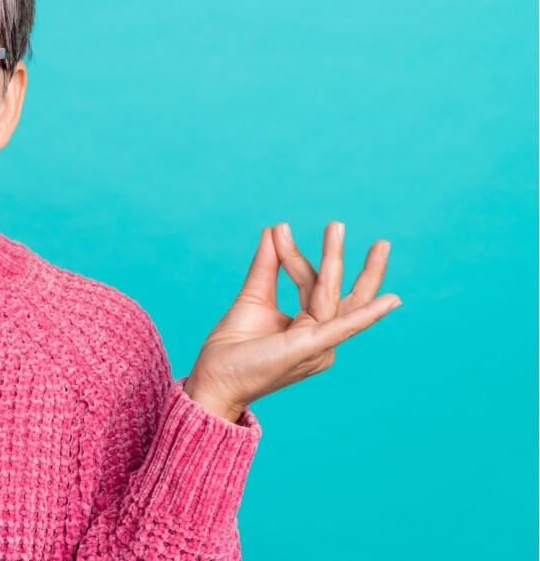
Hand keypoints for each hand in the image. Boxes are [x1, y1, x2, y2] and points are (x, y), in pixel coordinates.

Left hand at [182, 221, 400, 421]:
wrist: (213, 378)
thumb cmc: (233, 347)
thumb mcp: (254, 297)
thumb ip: (268, 265)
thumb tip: (275, 228)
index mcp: (310, 329)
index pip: (311, 284)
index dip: (294, 255)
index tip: (279, 229)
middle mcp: (320, 338)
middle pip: (339, 291)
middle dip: (342, 259)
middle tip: (342, 225)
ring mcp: (318, 345)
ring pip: (330, 295)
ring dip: (332, 260)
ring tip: (336, 227)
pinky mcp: (309, 349)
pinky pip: (342, 329)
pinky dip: (367, 315)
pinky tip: (390, 300)